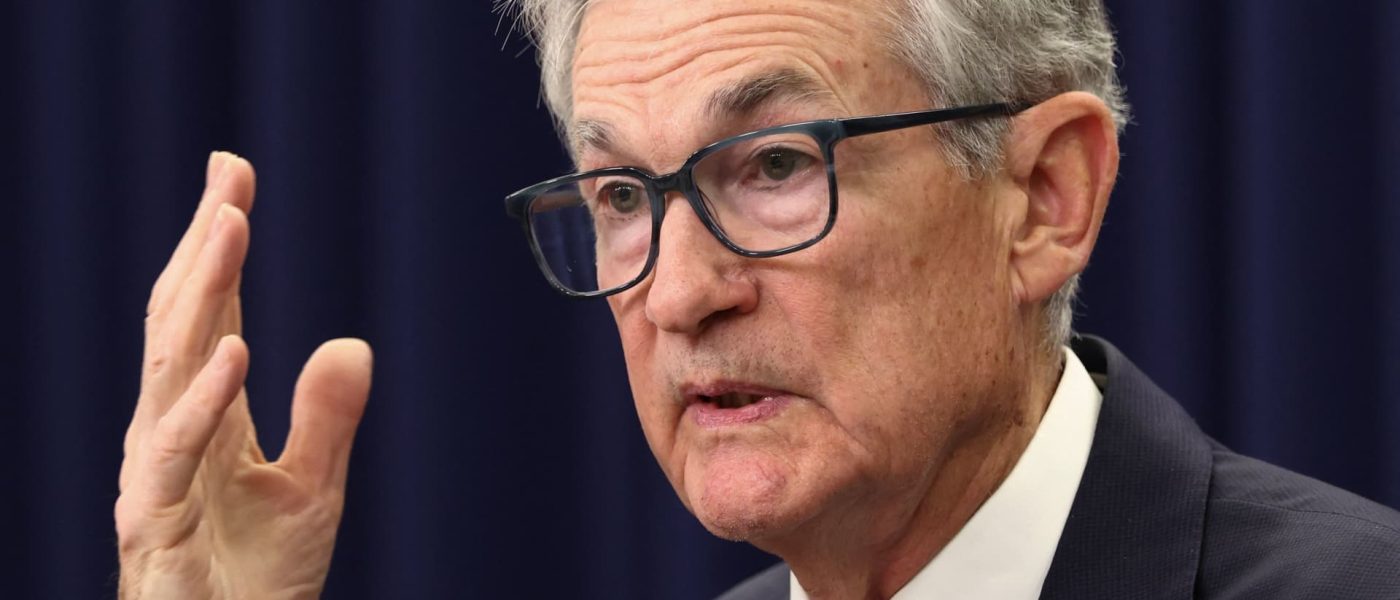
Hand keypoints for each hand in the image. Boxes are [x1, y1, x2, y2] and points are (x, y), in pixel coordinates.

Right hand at [115, 152, 372, 598]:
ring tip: (232, 225)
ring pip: (171, 361)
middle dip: (205, 244)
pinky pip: (180, 446)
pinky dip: (205, 396)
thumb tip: (352, 342)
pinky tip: (235, 346)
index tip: (235, 177)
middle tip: (230, 174)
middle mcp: (170, 428)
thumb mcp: (313, 487)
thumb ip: (328, 416)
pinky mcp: (156, 515)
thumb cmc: (261, 578)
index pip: (207, 311)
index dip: (218, 245)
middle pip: (180, 317)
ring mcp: (157, 468)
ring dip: (203, 290)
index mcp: (203, 414)